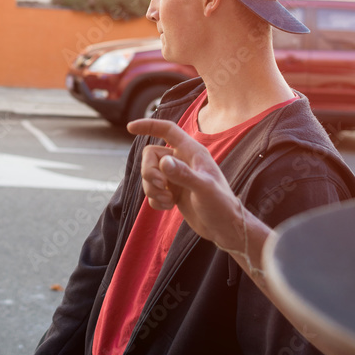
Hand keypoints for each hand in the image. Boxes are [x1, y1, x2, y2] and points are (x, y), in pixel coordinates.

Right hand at [127, 117, 244, 250]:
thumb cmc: (221, 205)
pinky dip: (155, 200)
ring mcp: (176, 177)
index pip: (167, 130)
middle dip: (149, 171)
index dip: (149, 125)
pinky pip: (151, 191)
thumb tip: (163, 162)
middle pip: (150, 155)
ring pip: (148, 174)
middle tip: (162, 185)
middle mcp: (182, 160)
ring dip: (152, 189)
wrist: (225, 229)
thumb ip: (183, 174)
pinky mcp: (172, 192)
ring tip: (169, 200)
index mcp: (192, 152)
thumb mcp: (204, 188)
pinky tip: (169, 207)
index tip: (130, 127)